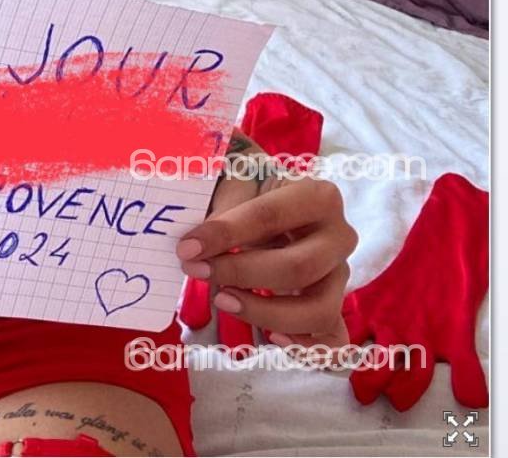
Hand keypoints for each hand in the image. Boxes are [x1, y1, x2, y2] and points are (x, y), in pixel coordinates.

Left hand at [176, 175, 356, 342]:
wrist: (277, 205)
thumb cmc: (256, 193)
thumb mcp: (241, 183)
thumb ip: (224, 208)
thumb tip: (198, 246)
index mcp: (319, 196)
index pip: (269, 217)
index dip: (226, 234)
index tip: (188, 248)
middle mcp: (339, 236)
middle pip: (298, 268)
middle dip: (240, 274)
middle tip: (197, 271)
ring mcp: (341, 275)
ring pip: (317, 310)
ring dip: (265, 313)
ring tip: (223, 300)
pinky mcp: (336, 306)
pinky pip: (332, 340)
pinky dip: (303, 345)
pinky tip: (269, 337)